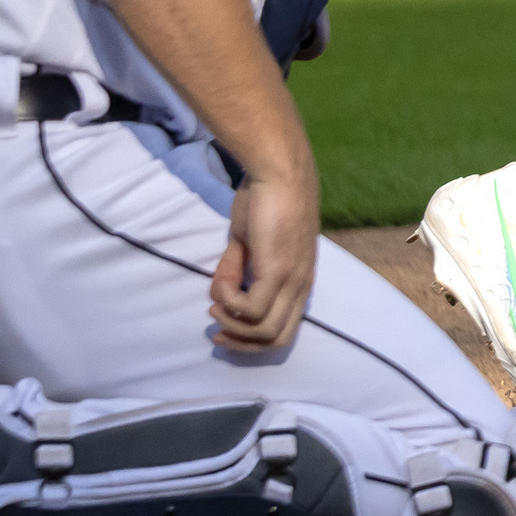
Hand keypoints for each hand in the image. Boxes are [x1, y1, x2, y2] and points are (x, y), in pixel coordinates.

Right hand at [210, 164, 319, 352]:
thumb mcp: (249, 242)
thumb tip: (222, 296)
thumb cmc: (265, 200)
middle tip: (216, 330)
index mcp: (299, 280)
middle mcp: (301, 285)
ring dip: (233, 325)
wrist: (277, 172)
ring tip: (215, 306)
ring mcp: (292, 280)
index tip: (224, 330)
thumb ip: (239, 268)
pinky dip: (230, 304)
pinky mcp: (278, 270)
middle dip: (242, 343)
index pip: (284, 330)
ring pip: (264, 330)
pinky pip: (251, 309)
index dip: (252, 341)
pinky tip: (221, 288)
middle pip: (276, 340)